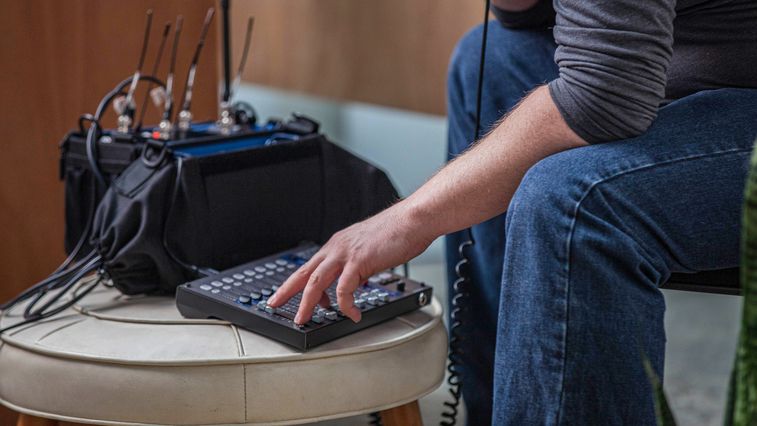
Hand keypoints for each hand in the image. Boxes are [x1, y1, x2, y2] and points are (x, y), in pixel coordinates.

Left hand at [266, 201, 433, 323]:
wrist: (412, 221)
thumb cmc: (396, 233)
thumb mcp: (368, 250)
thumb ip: (356, 266)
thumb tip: (353, 283)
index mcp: (337, 245)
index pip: (309, 266)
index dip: (294, 282)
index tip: (286, 295)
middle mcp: (337, 248)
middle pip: (304, 273)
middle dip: (287, 291)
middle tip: (275, 304)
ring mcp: (346, 254)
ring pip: (316, 282)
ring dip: (307, 303)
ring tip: (303, 319)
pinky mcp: (359, 262)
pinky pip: (345, 290)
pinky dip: (346, 306)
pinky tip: (352, 314)